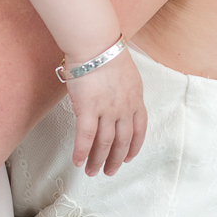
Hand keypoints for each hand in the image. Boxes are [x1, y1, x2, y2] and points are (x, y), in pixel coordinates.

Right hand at [67, 49, 147, 176]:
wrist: (96, 45)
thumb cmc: (107, 52)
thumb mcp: (127, 74)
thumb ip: (123, 90)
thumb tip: (114, 98)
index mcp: (135, 99)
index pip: (139, 129)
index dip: (134, 146)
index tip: (129, 157)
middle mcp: (124, 108)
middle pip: (122, 141)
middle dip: (116, 159)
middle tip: (110, 171)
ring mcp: (107, 111)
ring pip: (105, 143)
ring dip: (98, 160)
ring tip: (92, 171)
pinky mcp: (88, 109)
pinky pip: (86, 137)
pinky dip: (82, 151)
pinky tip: (78, 161)